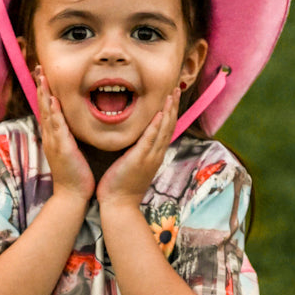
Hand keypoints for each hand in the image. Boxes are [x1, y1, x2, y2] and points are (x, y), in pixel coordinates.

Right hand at [35, 67, 94, 201]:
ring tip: (42, 76)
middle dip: (41, 86)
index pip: (47, 108)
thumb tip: (72, 126)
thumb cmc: (75, 174)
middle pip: (43, 106)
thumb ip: (69, 137)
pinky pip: (57, 127)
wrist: (72, 195)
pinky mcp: (61, 148)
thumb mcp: (71, 151)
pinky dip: (53, 112)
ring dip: (44, 93)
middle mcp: (50, 136)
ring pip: (47, 112)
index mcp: (54, 136)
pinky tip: (53, 100)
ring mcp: (54, 141)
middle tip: (38, 67)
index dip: (44, 91)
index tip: (44, 74)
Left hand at [96, 88, 179, 206]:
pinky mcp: (140, 159)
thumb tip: (135, 139)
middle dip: (173, 106)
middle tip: (176, 88)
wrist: (119, 205)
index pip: (166, 129)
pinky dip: (156, 125)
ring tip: (171, 94)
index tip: (171, 96)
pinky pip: (150, 139)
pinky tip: (159, 113)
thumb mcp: (132, 164)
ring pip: (163, 129)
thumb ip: (136, 151)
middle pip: (169, 126)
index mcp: (154, 154)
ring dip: (168, 111)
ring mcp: (150, 156)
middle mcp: (156, 154)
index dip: (170, 112)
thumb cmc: (121, 186)